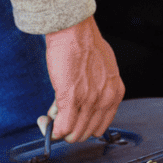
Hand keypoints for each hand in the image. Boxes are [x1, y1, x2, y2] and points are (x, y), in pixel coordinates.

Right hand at [40, 15, 123, 142]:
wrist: (74, 29)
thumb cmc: (86, 42)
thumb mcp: (103, 67)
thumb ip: (98, 87)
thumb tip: (83, 102)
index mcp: (115, 91)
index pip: (101, 126)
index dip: (84, 126)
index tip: (74, 121)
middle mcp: (105, 99)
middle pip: (87, 133)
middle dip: (71, 128)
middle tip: (61, 118)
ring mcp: (88, 101)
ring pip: (74, 134)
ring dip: (60, 130)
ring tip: (53, 116)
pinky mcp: (70, 99)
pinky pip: (61, 128)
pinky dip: (53, 130)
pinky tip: (47, 122)